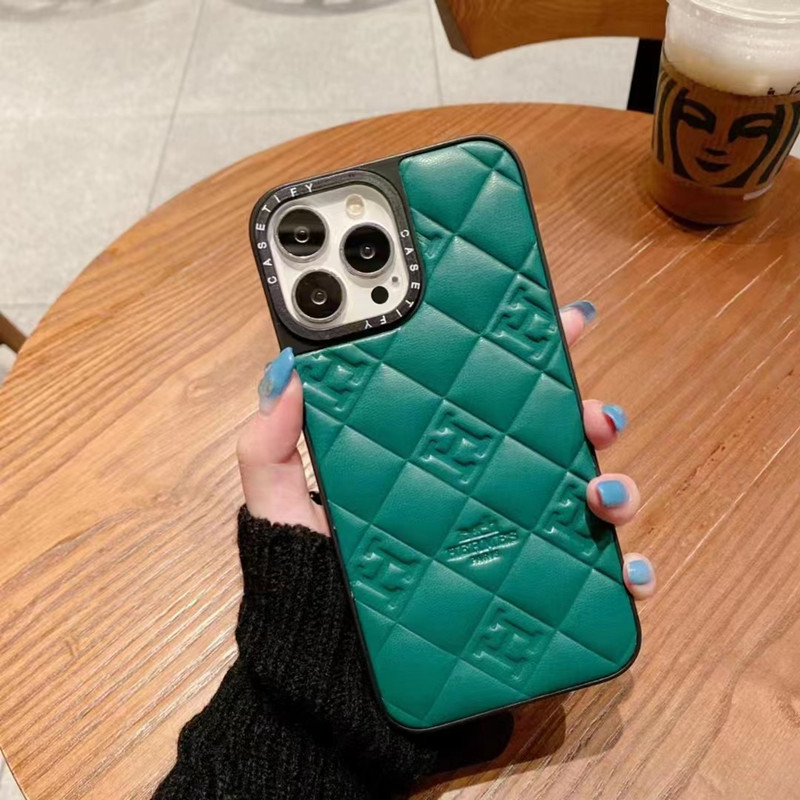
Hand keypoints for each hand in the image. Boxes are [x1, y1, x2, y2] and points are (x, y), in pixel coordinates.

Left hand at [237, 300, 655, 600]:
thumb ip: (271, 444)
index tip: (558, 322)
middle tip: (593, 415)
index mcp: (432, 461)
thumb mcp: (281, 509)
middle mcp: (479, 496)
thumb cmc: (307, 589)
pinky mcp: (528, 602)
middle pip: (551, 442)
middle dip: (585, 416)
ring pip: (584, 503)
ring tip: (600, 494)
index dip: (528, 356)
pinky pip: (592, 584)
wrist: (327, 683)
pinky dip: (624, 575)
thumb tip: (289, 368)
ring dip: (615, 489)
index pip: (485, 396)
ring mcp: (509, 547)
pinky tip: (628, 573)